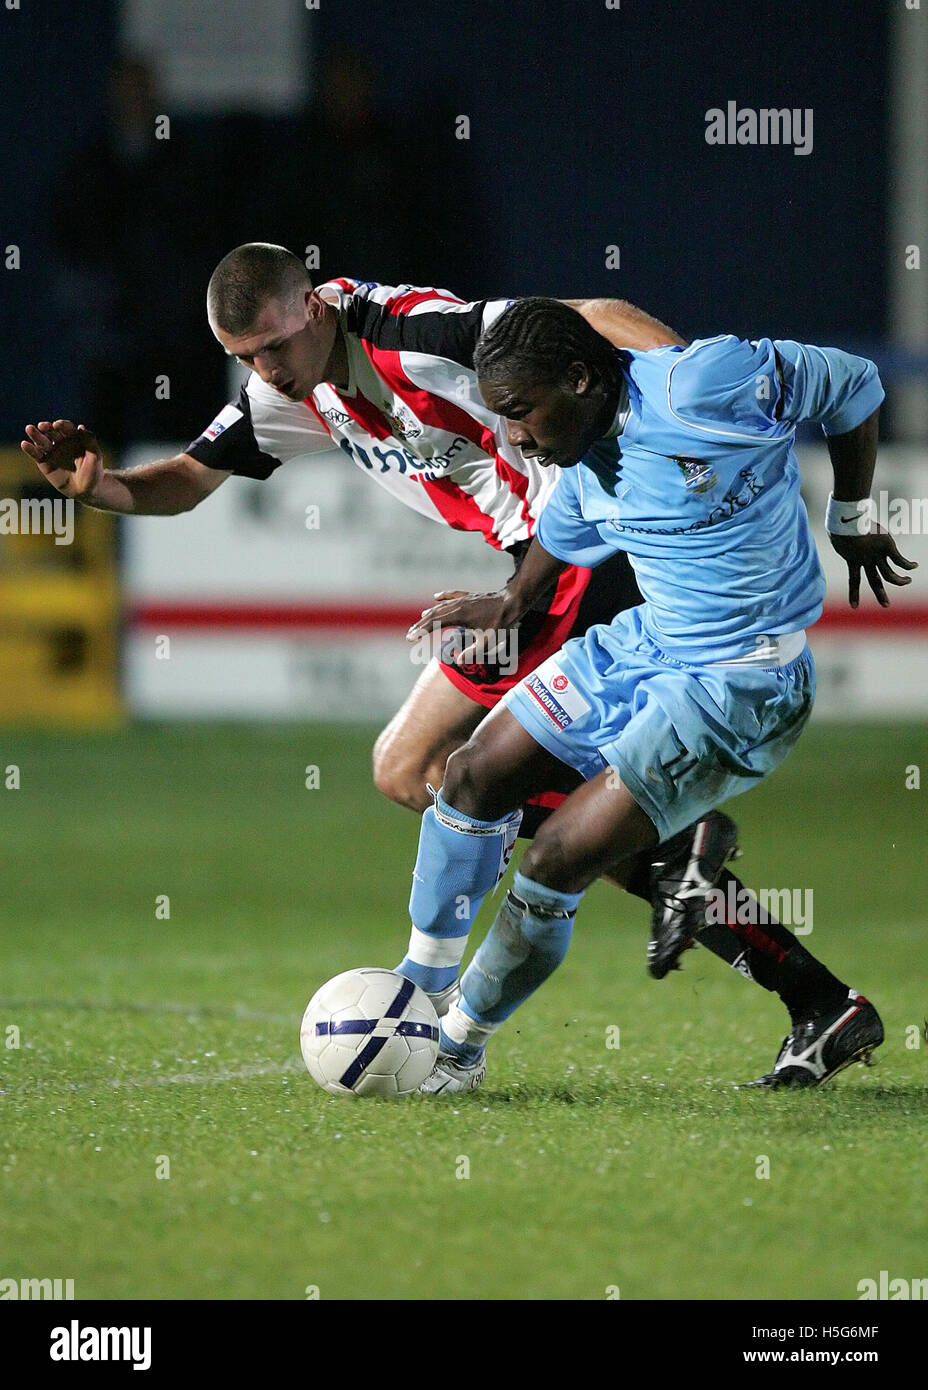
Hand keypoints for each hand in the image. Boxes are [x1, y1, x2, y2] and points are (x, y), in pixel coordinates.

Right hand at [21, 419, 104, 499]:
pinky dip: (30, 449)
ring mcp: (52, 452)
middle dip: (47, 427)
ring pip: (42, 441)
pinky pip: (36, 455)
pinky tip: (24, 444)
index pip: (66, 428)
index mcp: (74, 438)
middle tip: (43, 426)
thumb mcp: (95, 456)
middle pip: (52, 432)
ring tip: (29, 429)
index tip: (57, 425)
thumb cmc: (94, 472)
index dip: (62, 425)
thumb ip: (90, 442)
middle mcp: (61, 442)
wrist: (87, 490)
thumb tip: (81, 428)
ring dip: (35, 435)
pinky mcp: (44, 463)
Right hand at [406, 588, 520, 662]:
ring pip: (441, 607)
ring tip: (419, 620)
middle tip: (410, 634)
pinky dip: (443, 597)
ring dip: (429, 614)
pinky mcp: (470, 597)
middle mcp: (457, 606)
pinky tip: (436, 597)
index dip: (421, 631)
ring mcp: (463, 600)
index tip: (410, 638)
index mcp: (459, 615)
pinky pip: (452, 596)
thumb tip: (458, 662)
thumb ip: (472, 653)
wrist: (512, 601)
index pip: (434, 624)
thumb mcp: (487, 641)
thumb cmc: (501, 622)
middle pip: (434, 615)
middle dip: (421, 625)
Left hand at [829, 525, 917, 607]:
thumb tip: (834, 530)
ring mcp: (876, 555)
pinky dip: (908, 564)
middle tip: (886, 605)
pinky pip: (900, 560)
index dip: (853, 593)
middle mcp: (866, 560)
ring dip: (899, 581)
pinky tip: (915, 566)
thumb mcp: (837, 533)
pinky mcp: (887, 547)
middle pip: (874, 581)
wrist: (847, 519)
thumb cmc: (841, 522)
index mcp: (853, 560)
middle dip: (880, 594)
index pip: (853, 580)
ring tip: (907, 581)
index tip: (854, 607)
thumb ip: (840, 537)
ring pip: (889, 575)